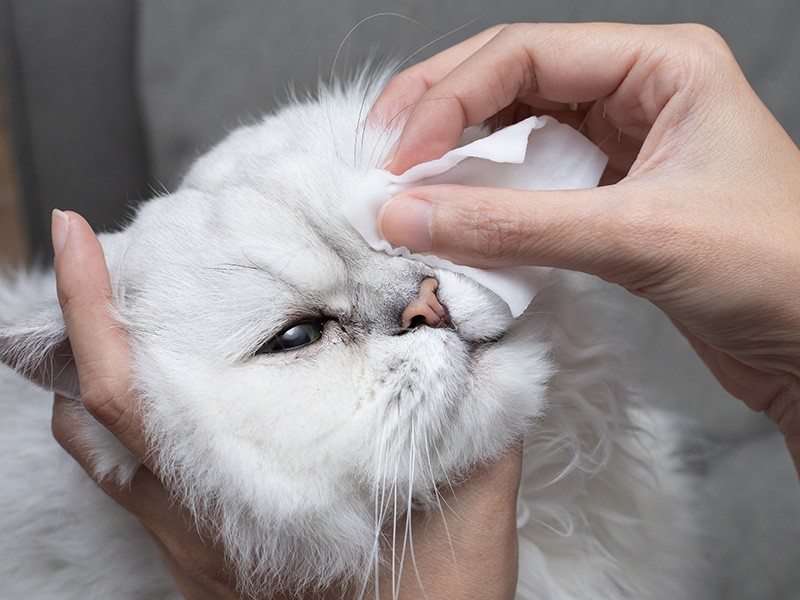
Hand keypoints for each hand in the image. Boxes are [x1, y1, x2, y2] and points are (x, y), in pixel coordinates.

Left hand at [49, 210, 521, 597]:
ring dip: (99, 377)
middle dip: (84, 325)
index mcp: (255, 491)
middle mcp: (203, 520)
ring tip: (124, 314)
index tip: (78, 237)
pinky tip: (174, 396)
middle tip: (102, 258)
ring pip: (104, 452)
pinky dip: (127, 427)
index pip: (133, 391)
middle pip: (95, 414)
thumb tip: (471, 322)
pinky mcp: (203, 562)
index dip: (93, 310)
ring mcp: (194, 546)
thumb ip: (474, 406)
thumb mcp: (472, 497)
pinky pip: (132, 484)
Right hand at [371, 23, 799, 474]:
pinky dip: (487, 205)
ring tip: (404, 192)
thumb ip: (514, 226)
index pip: (523, 53)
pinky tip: (455, 221)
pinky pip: (529, 187)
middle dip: (439, 117)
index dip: (450, 98)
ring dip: (457, 163)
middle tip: (380, 157)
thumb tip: (409, 216)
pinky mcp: (608, 201)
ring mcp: (619, 149)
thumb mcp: (638, 237)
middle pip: (508, 84)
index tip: (400, 155)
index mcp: (659, 66)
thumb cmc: (777, 273)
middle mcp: (635, 95)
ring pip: (513, 136)